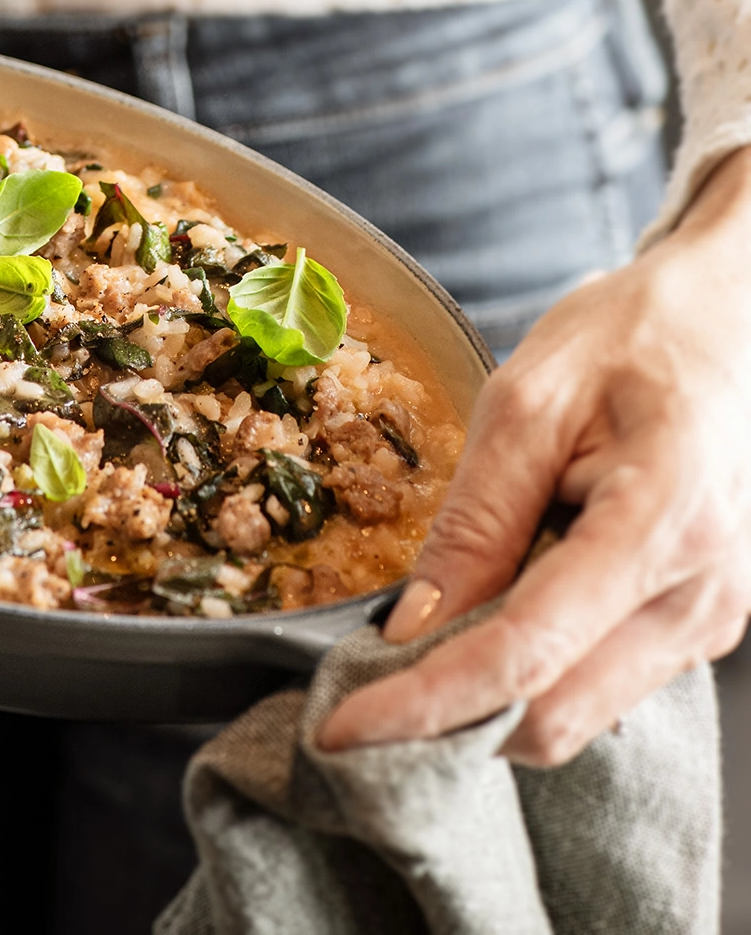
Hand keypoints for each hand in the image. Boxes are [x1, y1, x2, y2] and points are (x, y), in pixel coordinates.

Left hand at [319, 147, 750, 765]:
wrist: (720, 326)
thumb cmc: (627, 339)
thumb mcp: (527, 400)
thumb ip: (475, 519)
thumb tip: (411, 626)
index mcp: (661, 521)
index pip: (527, 653)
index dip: (426, 702)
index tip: (341, 729)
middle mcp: (699, 594)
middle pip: (553, 712)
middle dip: (448, 713)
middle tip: (361, 678)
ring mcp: (707, 619)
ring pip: (574, 712)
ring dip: (488, 693)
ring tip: (432, 623)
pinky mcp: (694, 626)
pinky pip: (597, 682)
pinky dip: (530, 670)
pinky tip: (494, 606)